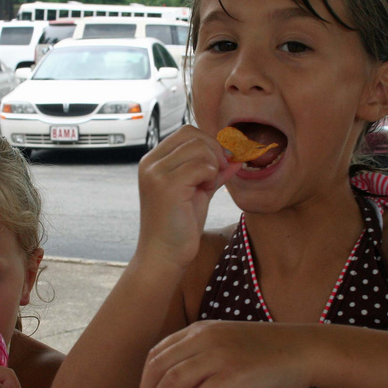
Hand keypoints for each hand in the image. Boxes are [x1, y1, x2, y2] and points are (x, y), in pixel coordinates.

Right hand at [137, 126, 240, 269]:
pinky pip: (202, 166)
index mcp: (153, 161)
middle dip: (214, 152)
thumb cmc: (179, 226)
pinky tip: (205, 191)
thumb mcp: (198, 191)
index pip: (186, 132)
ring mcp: (156, 173)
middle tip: (217, 176)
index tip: (218, 165)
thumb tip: (236, 155)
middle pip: (193, 135)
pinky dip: (211, 177)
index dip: (209, 143)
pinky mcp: (166, 186)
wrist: (163, 255)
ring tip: (207, 186)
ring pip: (199, 148)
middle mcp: (150, 163)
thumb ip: (213, 171)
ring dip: (213, 166)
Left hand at [138, 321, 314, 387]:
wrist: (304, 349)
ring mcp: (221, 355)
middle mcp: (206, 338)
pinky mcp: (237, 374)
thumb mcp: (225, 347)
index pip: (157, 353)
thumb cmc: (266, 353)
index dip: (144, 379)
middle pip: (159, 367)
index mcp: (200, 330)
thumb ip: (198, 363)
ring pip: (173, 381)